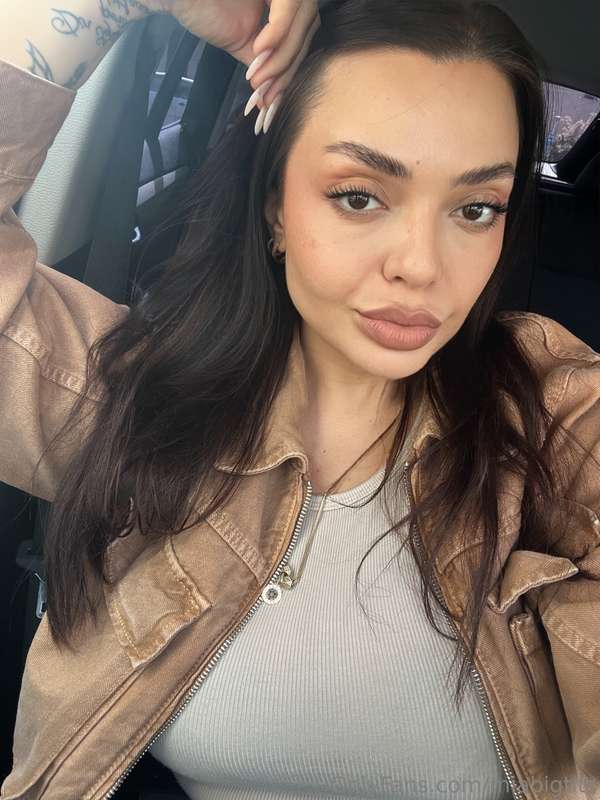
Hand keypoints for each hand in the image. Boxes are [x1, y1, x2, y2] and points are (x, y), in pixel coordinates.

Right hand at [161, 0, 319, 110]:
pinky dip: (277, 35)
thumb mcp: (242, 42)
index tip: (272, 98)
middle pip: (308, 30)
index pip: (303, 36)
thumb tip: (272, 94)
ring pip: (302, 23)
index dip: (291, 69)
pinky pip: (288, 10)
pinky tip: (259, 49)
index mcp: (281, 4)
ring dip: (281, 58)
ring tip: (259, 78)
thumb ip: (264, 62)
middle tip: (267, 95)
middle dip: (288, 69)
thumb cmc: (204, 11)